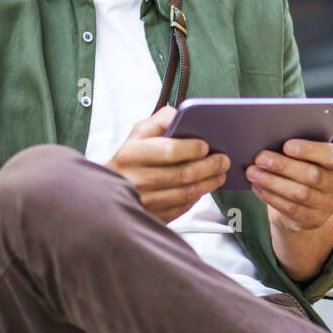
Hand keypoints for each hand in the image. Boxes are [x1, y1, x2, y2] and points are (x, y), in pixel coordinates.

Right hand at [103, 105, 229, 223]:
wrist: (109, 191)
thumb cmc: (129, 158)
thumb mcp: (138, 133)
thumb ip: (160, 120)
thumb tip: (181, 115)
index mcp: (131, 154)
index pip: (168, 151)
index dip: (191, 148)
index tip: (206, 145)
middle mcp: (136, 179)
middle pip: (182, 174)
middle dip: (208, 166)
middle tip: (223, 159)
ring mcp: (144, 202)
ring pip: (185, 193)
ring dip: (208, 183)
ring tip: (219, 173)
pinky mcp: (153, 217)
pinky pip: (182, 208)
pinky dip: (197, 197)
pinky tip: (204, 187)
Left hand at [246, 138, 332, 233]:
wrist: (306, 204)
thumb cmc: (302, 170)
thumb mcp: (306, 158)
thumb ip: (297, 150)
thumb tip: (271, 141)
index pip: (331, 156)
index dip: (309, 150)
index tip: (286, 145)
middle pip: (312, 175)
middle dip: (283, 166)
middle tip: (260, 158)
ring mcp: (327, 205)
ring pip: (299, 193)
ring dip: (272, 182)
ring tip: (253, 172)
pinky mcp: (313, 219)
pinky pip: (290, 208)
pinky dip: (270, 196)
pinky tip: (257, 186)